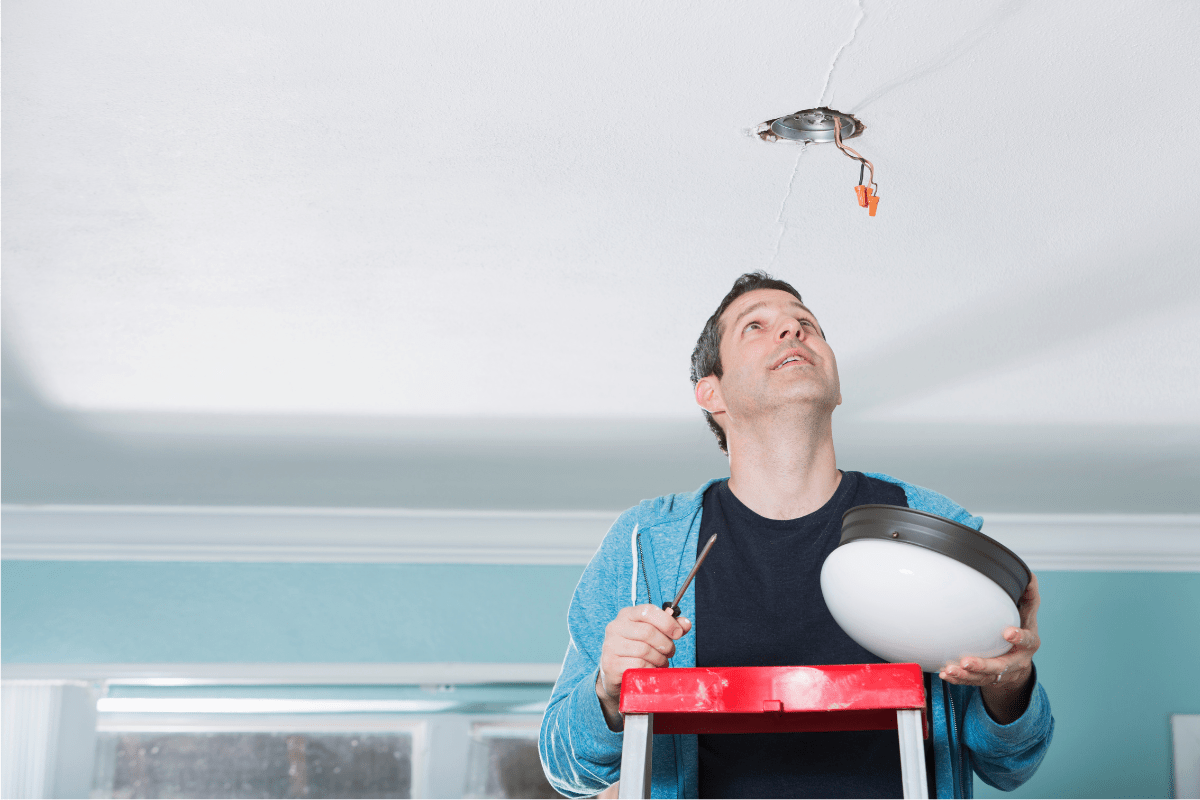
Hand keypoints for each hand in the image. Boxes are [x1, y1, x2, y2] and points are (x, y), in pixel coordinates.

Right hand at [595, 604, 691, 729]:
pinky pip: (638, 665)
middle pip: (648, 632)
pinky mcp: (611, 664)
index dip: (667, 621)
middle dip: (665, 644)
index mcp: (627, 615)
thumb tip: (685, 623)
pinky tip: (651, 669)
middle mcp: (616, 627)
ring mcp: (611, 646)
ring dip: (659, 658)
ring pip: (644, 650)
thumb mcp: (652, 634)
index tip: (678, 633)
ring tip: (661, 661)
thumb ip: (669, 627)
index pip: (647, 610)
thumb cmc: (636, 650)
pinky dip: (650, 669)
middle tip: (670, 652)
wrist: (614, 673)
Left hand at [939, 573, 1040, 723]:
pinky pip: (972, 682)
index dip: (1019, 637)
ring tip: (949, 669)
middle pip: (1002, 666)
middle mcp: (1016, 660)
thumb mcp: (1028, 611)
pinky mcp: (987, 679)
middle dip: (984, 665)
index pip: (1027, 640)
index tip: (1008, 632)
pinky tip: (946, 674)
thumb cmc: (1021, 628)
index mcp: (1028, 643)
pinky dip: (958, 680)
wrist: (1020, 661)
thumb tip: (1028, 575)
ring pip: (984, 677)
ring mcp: (1001, 672)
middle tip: (967, 661)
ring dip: (966, 675)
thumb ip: (1028, 594)